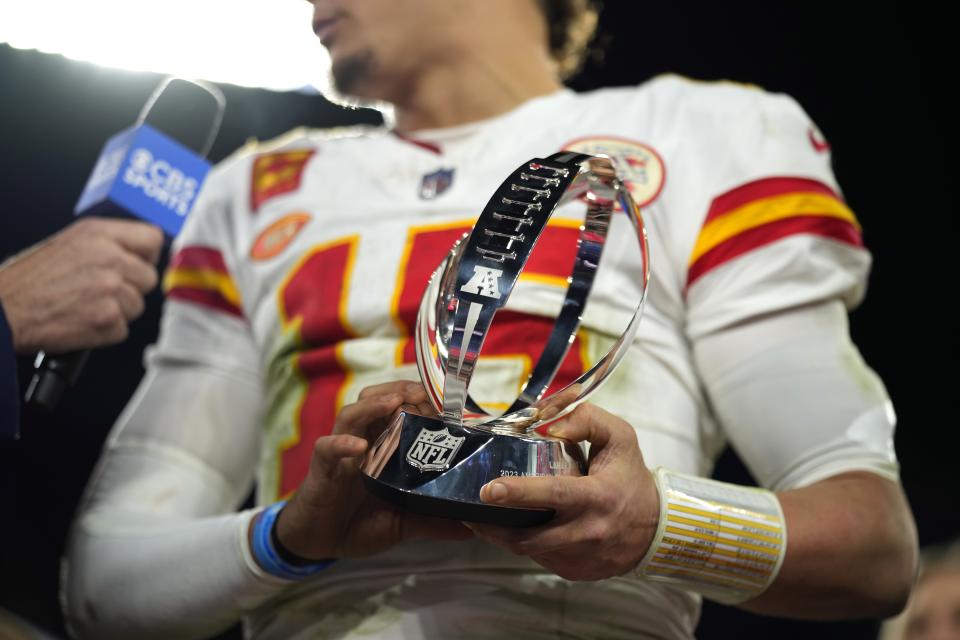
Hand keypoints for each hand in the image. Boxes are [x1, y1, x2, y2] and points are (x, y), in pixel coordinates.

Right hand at [0, 217, 163, 352]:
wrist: (4, 310)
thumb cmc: (29, 280)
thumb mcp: (69, 243)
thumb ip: (108, 243)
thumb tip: (139, 252)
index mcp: (99, 234)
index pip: (153, 238)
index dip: (148, 255)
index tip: (140, 263)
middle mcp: (109, 258)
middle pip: (149, 277)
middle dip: (131, 288)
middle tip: (101, 291)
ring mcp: (110, 289)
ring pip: (138, 305)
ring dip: (118, 311)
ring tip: (86, 305)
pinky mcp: (107, 319)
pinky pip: (123, 329)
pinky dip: (106, 330)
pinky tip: (82, 320)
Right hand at [271, 380, 471, 560]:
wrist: (320, 544)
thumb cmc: (360, 523)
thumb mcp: (404, 523)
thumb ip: (434, 521)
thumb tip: (472, 527)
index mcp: (384, 447)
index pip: (402, 410)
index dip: (422, 401)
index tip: (447, 402)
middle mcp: (363, 442)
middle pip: (377, 399)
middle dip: (401, 391)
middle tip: (424, 393)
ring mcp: (341, 452)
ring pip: (352, 413)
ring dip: (373, 405)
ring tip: (394, 403)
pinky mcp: (322, 468)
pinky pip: (328, 448)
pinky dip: (342, 444)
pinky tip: (358, 447)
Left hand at [468, 403, 659, 580]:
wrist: (655, 528)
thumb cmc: (630, 478)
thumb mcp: (619, 438)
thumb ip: (587, 420)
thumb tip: (549, 426)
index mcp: (597, 497)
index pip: (553, 496)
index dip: (519, 493)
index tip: (490, 490)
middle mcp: (587, 532)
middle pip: (529, 537)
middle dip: (493, 526)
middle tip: (471, 509)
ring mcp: (580, 557)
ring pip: (529, 551)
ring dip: (503, 535)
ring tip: (483, 518)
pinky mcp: (574, 571)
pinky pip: (539, 558)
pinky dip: (525, 543)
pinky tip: (517, 527)